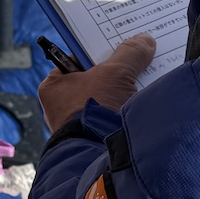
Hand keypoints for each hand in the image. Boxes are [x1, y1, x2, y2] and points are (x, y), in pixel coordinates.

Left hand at [38, 34, 156, 133]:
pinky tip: (143, 103)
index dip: (98, 49)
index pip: (77, 58)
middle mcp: (61, 106)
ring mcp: (77, 125)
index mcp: (53, 86)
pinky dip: (125, 109)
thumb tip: (144, 41)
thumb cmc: (96, 110)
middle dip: (115, 71)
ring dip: (123, 91)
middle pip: (93, 79)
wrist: (101, 157)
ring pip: (104, 98)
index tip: (118, 42)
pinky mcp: (93, 140)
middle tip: (137, 59)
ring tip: (145, 79)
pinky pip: (111, 117)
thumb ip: (130, 54)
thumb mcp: (115, 73)